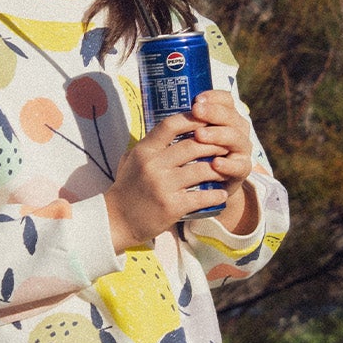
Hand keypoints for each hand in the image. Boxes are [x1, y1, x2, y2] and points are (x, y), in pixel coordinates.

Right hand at [105, 113, 228, 252]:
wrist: (116, 222)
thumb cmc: (126, 189)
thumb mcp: (131, 160)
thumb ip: (150, 144)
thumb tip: (172, 126)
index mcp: (144, 151)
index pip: (171, 125)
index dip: (192, 120)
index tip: (207, 121)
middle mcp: (153, 165)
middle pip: (193, 145)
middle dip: (214, 144)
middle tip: (226, 146)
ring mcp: (163, 186)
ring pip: (201, 170)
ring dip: (219, 169)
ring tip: (226, 169)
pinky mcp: (171, 206)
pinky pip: (201, 196)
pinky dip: (216, 195)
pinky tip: (222, 194)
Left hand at [185, 90, 255, 232]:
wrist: (207, 191)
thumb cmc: (191, 160)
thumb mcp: (187, 139)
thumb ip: (182, 124)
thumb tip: (159, 104)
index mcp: (226, 117)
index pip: (225, 100)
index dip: (213, 97)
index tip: (195, 100)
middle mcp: (237, 130)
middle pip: (230, 116)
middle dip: (212, 113)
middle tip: (196, 111)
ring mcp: (241, 150)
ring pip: (235, 138)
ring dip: (218, 135)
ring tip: (200, 135)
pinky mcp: (242, 171)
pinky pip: (238, 166)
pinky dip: (227, 165)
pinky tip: (216, 163)